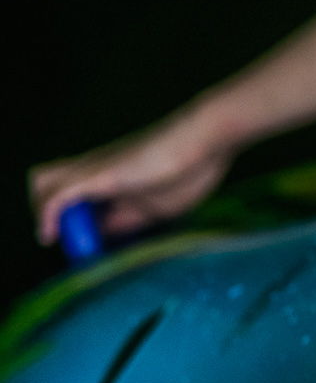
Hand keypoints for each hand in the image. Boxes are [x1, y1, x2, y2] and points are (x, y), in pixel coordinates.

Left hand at [28, 116, 232, 246]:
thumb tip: (105, 234)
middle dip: (51, 213)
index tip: (89, 244)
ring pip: (42, 183)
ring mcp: (92, 168)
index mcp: (111, 178)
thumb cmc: (191, 169)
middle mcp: (95, 168)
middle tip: (75, 234)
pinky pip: (54, 196)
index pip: (72, 196)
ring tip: (70, 232)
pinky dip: (46, 217)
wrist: (205, 137)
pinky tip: (51, 236)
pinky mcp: (95, 174)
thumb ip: (127, 219)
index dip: (71, 224)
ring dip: (47, 211)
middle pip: (46, 181)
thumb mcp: (156, 207)